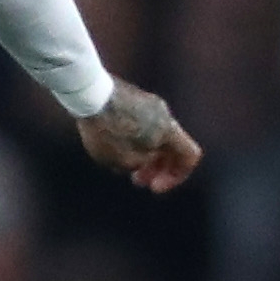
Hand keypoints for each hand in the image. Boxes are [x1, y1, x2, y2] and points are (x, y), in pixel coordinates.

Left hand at [80, 81, 200, 190]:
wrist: (88, 93)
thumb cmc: (107, 129)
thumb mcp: (125, 161)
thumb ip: (143, 164)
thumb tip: (145, 160)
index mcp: (169, 130)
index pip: (190, 156)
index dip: (177, 176)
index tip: (155, 187)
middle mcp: (164, 114)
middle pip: (172, 146)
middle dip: (157, 167)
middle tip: (137, 180)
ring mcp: (149, 102)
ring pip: (155, 134)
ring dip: (144, 153)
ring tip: (120, 164)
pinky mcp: (133, 97)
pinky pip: (143, 123)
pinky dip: (135, 139)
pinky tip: (112, 144)